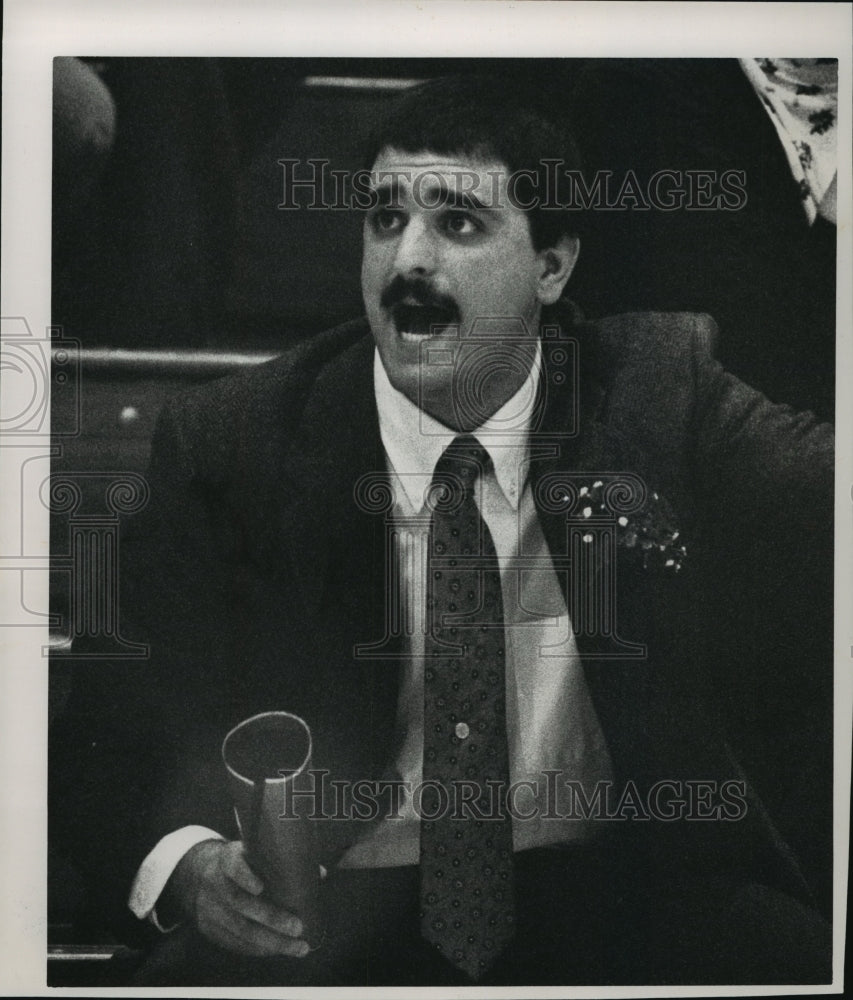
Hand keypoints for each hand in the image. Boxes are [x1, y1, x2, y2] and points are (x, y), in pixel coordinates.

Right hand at [166, 839, 309, 957]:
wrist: (200, 875)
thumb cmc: (241, 862)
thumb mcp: (254, 853)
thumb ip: (283, 861)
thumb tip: (320, 873)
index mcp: (226, 859)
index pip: (231, 865)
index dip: (244, 876)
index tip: (261, 887)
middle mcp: (214, 883)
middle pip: (239, 903)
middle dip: (270, 918)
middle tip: (298, 927)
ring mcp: (208, 908)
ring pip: (239, 929)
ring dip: (270, 942)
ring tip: (297, 947)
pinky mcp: (208, 928)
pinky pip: (234, 942)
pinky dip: (257, 949)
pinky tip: (277, 951)